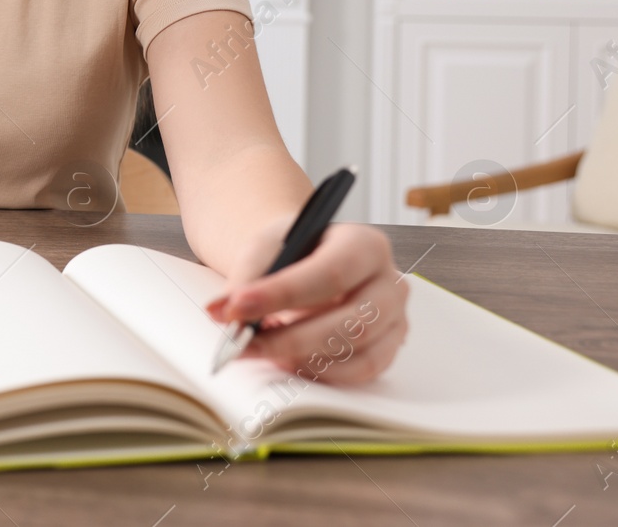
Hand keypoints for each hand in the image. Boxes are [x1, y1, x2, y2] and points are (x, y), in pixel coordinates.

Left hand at [203, 219, 408, 384]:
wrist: (308, 261)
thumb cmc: (292, 251)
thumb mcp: (267, 248)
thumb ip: (246, 278)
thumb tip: (223, 312)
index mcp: (365, 245)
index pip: (329, 274)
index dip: (281, 294)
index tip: (236, 307)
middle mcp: (390, 283)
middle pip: (349, 321)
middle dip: (287, 337)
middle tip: (240, 342)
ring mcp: (394, 320)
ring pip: (354, 351)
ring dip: (300, 356)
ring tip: (259, 348)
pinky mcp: (387, 350)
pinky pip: (358, 372)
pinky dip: (318, 372)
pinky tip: (285, 361)